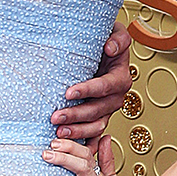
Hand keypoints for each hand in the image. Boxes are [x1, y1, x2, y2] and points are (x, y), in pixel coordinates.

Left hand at [50, 21, 131, 139]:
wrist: (103, 51)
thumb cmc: (106, 42)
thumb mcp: (115, 33)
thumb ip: (118, 38)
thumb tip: (110, 48)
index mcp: (120, 77)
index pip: (105, 86)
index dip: (88, 90)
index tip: (68, 92)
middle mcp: (116, 96)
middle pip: (98, 110)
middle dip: (76, 115)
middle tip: (56, 117)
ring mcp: (107, 109)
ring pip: (96, 125)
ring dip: (78, 131)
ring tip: (59, 132)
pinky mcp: (99, 117)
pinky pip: (93, 132)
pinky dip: (82, 140)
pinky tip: (67, 142)